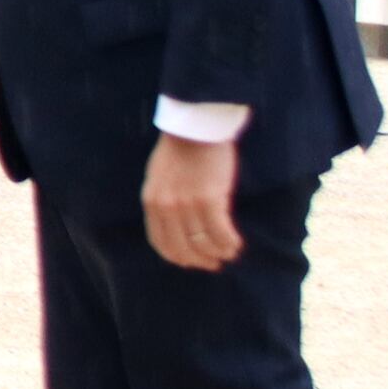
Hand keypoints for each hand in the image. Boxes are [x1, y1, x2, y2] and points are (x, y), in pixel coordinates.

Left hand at [142, 132, 239, 272]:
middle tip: (215, 263)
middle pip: (182, 248)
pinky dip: (229, 242)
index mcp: (151, 201)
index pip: (161, 242)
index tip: (193, 261)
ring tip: (229, 252)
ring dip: (219, 253)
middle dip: (200, 261)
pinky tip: (236, 244)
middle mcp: (166, 207)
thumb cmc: (180, 148)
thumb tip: (174, 224)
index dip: (179, 257)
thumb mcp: (159, 176)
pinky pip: (220, 232)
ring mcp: (186, 204)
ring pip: (203, 244)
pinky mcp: (209, 199)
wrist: (196, 125)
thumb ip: (163, 200)